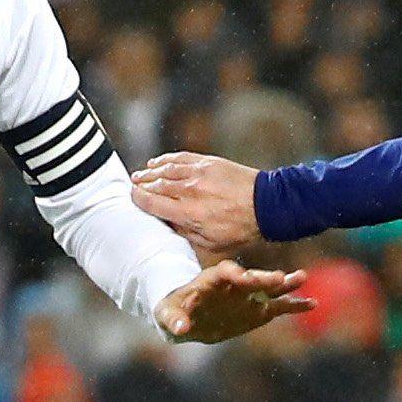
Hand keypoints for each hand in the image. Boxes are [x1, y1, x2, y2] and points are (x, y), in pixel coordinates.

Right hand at [129, 151, 264, 252]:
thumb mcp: (212, 243)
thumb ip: (186, 233)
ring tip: (140, 175)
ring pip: (165, 169)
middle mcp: (189, 191)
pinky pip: (180, 158)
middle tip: (133, 187)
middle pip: (155, 184)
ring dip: (150, 172)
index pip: (152, 203)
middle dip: (141, 185)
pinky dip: (166, 160)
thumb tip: (168, 224)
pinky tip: (158, 162)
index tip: (133, 199)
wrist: (268, 205)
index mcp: (189, 213)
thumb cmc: (242, 228)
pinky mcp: (208, 162)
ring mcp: (198, 174)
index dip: (139, 200)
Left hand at [159, 260, 311, 343]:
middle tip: (280, 278)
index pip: (225, 272)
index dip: (235, 274)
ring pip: (269, 287)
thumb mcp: (167, 314)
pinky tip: (312, 303)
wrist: (189, 317)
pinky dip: (294, 305)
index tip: (244, 277)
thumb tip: (178, 328)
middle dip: (264, 278)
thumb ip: (173, 319)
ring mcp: (249, 296)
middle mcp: (234, 284)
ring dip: (285, 284)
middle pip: (251, 277)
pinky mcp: (258, 309)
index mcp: (211, 280)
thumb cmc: (173, 311)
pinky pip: (279, 306)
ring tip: (302, 277)